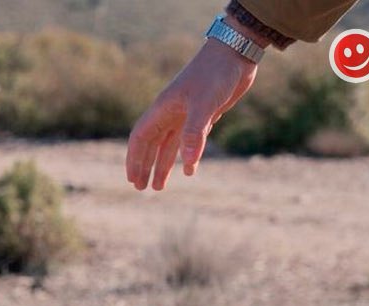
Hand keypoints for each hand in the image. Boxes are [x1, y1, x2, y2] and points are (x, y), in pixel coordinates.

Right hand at [126, 39, 259, 190]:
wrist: (236, 53)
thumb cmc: (215, 73)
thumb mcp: (204, 103)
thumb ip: (195, 133)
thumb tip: (187, 164)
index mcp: (163, 109)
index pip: (140, 138)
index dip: (134, 160)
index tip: (133, 180)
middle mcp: (171, 113)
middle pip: (151, 145)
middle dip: (145, 167)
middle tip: (142, 189)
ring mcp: (187, 114)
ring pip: (169, 145)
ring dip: (163, 165)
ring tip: (159, 187)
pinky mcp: (204, 114)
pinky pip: (190, 141)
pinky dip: (187, 156)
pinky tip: (189, 169)